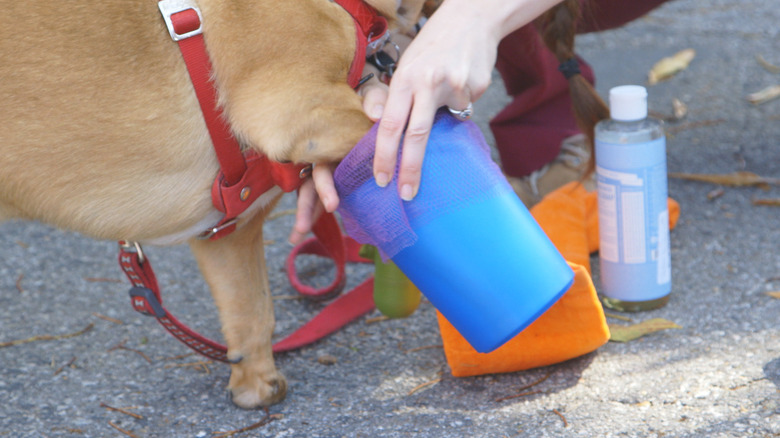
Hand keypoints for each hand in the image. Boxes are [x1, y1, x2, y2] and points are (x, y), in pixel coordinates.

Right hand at [289, 74, 388, 244]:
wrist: (373, 97)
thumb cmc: (372, 97)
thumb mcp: (373, 93)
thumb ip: (375, 99)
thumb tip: (376, 114)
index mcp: (331, 139)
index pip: (322, 165)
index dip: (324, 185)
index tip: (332, 204)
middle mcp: (325, 154)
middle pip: (310, 183)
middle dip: (306, 206)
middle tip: (303, 228)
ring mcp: (329, 165)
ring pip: (311, 191)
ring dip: (305, 213)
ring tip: (296, 235)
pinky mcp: (338, 174)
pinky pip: (323, 194)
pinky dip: (313, 212)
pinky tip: (299, 234)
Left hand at [370, 5, 498, 200]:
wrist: (473, 18)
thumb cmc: (433, 47)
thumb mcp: (406, 66)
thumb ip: (393, 96)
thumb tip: (375, 122)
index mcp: (404, 79)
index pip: (389, 125)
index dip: (383, 155)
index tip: (381, 179)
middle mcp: (427, 82)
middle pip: (416, 136)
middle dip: (410, 169)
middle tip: (406, 193)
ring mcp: (454, 86)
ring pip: (449, 120)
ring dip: (448, 113)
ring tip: (450, 87)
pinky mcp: (476, 88)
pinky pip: (466, 109)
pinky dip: (462, 103)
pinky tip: (463, 80)